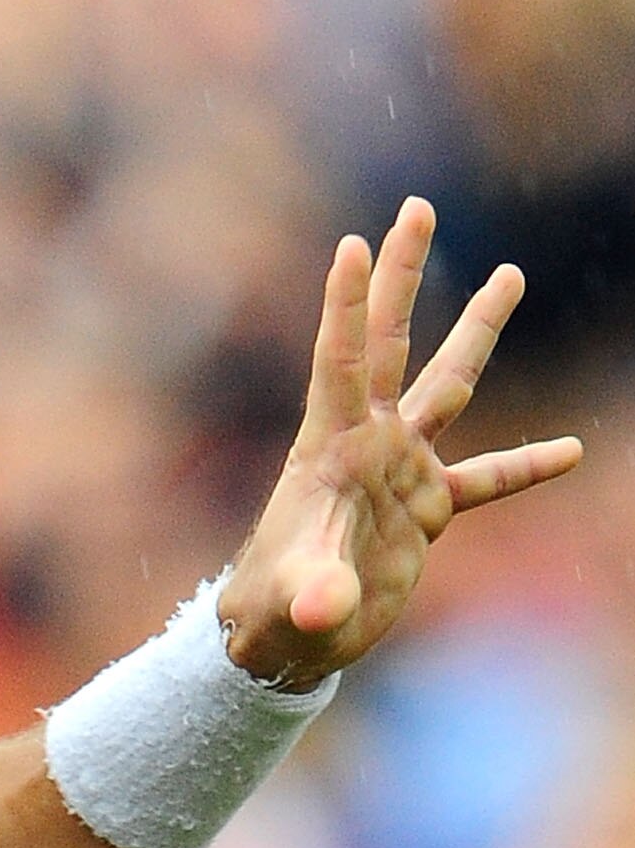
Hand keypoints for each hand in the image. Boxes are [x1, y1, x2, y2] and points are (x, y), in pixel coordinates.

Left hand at [218, 199, 581, 688]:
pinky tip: (571, 449)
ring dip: (476, 332)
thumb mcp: (295, 604)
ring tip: (509, 273)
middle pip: (390, 342)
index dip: (347, 306)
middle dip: (403, 276)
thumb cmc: (274, 613)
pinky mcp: (425, 508)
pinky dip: (525, 465)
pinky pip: (486, 479)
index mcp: (330, 447)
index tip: (355, 242)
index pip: (342, 361)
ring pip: (446, 385)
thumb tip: (328, 607)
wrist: (288, 639)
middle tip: (416, 208)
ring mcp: (399, 469)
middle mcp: (366, 442)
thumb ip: (315, 596)